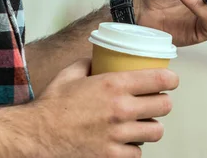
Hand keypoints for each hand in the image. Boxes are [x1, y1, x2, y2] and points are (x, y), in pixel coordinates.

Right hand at [30, 59, 178, 157]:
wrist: (36, 136)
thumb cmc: (52, 105)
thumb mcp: (69, 74)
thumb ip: (88, 63)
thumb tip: (97, 58)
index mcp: (113, 85)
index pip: (159, 80)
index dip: (170, 79)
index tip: (171, 80)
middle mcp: (121, 109)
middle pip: (164, 106)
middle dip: (162, 103)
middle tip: (155, 102)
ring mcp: (118, 135)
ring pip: (156, 131)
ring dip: (151, 126)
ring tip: (142, 124)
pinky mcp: (112, 156)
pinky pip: (138, 152)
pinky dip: (133, 148)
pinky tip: (125, 142)